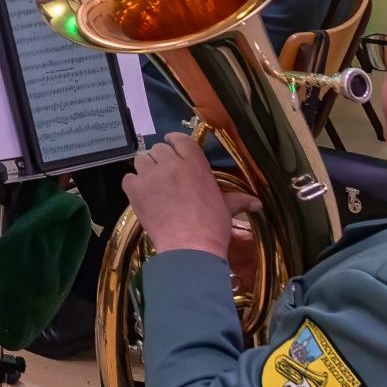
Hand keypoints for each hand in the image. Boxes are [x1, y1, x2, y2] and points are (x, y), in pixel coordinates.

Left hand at [123, 134, 261, 258]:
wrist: (189, 247)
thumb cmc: (212, 226)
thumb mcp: (227, 209)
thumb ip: (239, 200)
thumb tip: (258, 203)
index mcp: (195, 163)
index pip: (179, 139)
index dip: (174, 142)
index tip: (173, 149)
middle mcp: (171, 163)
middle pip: (158, 149)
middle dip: (161, 159)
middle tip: (165, 174)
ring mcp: (151, 175)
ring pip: (141, 160)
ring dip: (146, 169)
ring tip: (154, 184)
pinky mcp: (135, 189)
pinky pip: (128, 177)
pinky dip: (133, 184)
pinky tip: (143, 194)